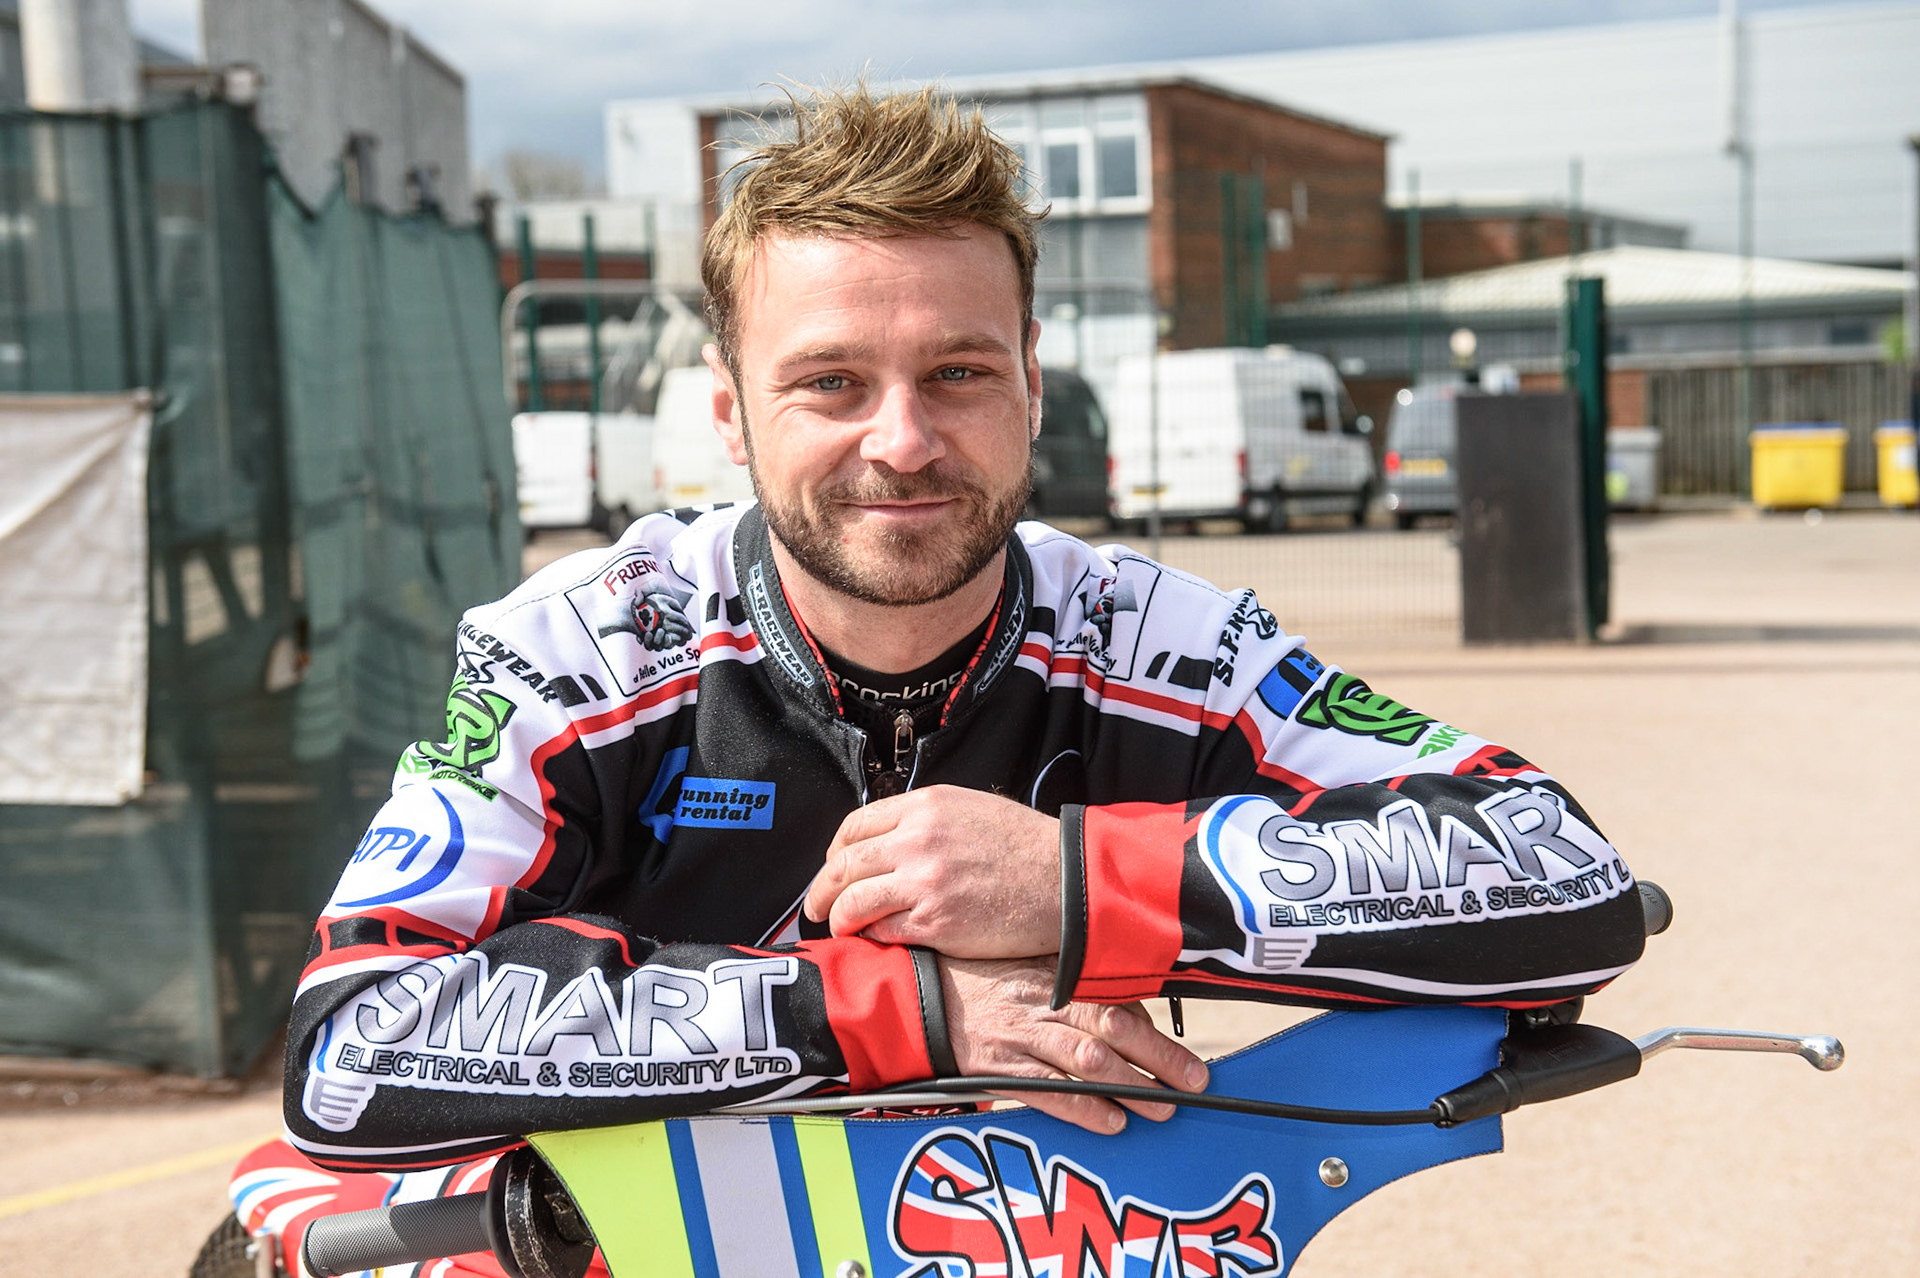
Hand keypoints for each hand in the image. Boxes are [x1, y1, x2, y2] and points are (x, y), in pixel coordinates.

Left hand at [804, 786, 1059, 957]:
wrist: (1066, 881)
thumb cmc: (1025, 846)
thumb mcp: (971, 808)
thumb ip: (925, 819)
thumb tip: (888, 840)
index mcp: (924, 806)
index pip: (853, 827)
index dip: (834, 852)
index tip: (833, 868)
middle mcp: (917, 840)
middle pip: (843, 865)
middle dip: (820, 890)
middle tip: (815, 908)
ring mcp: (924, 882)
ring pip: (853, 901)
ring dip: (838, 918)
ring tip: (838, 928)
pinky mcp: (936, 922)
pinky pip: (882, 932)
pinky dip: (871, 937)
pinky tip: (873, 939)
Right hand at [940, 957, 1208, 1133]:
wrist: (915, 998)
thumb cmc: (978, 981)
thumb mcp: (1027, 967)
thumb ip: (1073, 985)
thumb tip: (1129, 1011)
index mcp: (1053, 974)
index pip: (1114, 995)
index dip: (1153, 1024)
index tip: (1181, 1047)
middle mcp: (1042, 1002)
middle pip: (1112, 1026)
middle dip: (1159, 1055)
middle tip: (1195, 1080)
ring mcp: (1020, 1036)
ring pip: (1087, 1059)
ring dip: (1132, 1085)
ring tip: (1163, 1107)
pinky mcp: (999, 1068)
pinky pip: (1049, 1091)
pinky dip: (1084, 1108)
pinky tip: (1111, 1122)